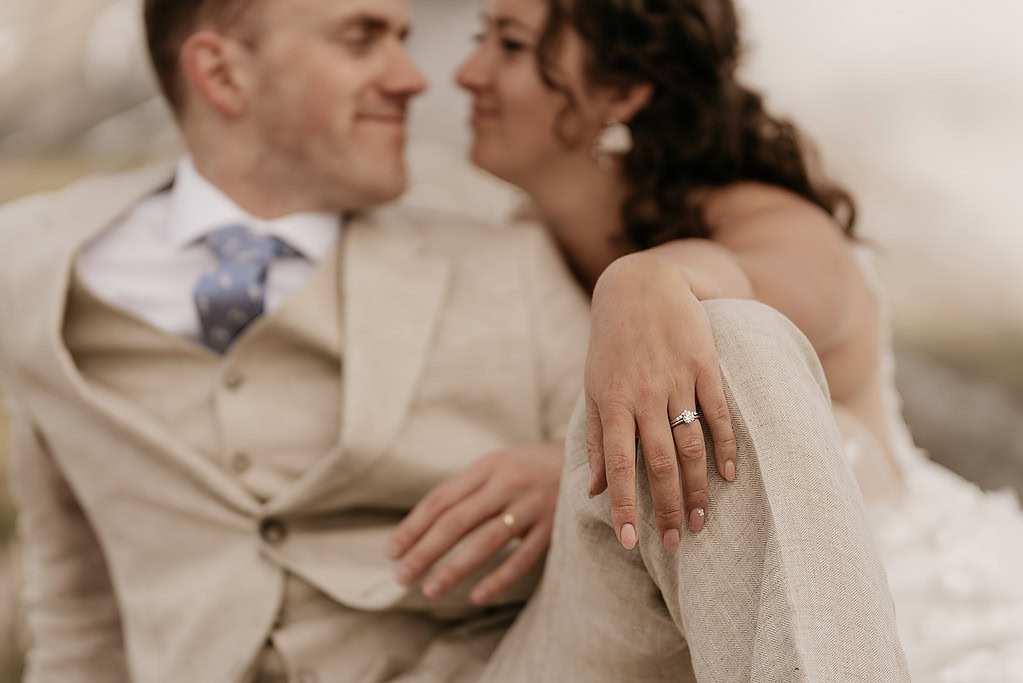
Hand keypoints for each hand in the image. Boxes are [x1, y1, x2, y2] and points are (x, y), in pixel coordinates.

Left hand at [386, 441, 562, 604]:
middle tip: (402, 577)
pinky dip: (500, 578)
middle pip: (457, 521)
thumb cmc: (531, 468)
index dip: (413, 526)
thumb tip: (423, 527)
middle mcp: (508, 483)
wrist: (589, 459)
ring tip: (431, 590)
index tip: (392, 552)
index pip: (441, 500)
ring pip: (487, 541)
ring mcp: (533, 505)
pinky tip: (478, 596)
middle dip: (425, 551)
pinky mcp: (555, 527)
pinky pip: (524, 557)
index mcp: (488, 467)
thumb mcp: (498, 466)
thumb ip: (467, 491)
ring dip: (455, 568)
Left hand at [586, 253, 736, 550]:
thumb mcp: (593, 389)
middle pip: (660, 465)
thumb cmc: (611, 344)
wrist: (640, 285)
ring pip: (691, 446)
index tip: (629, 542)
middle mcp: (644, 395)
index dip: (623, 507)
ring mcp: (676, 380)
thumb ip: (598, 439)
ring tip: (702, 521)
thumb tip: (594, 490)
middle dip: (667, 508)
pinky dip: (726, 446)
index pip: (619, 467)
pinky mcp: (704, 366)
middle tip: (675, 542)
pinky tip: (730, 476)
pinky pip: (719, 413)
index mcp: (612, 403)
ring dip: (698, 488)